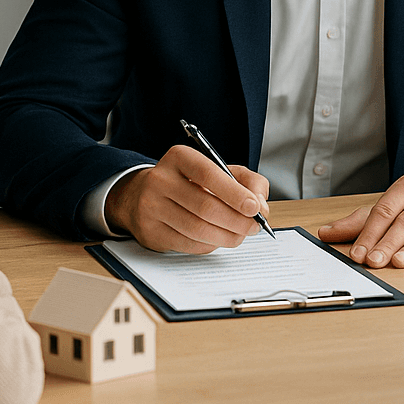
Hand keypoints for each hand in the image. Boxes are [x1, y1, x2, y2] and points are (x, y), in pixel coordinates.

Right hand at [105, 145, 269, 253]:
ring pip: (197, 229)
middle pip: (205, 206)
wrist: (142, 195)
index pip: (208, 174)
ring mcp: (151, 207)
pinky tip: (218, 239)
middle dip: (236, 220)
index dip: (234, 193)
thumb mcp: (218, 170)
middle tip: (254, 226)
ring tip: (240, 235)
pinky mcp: (150, 231)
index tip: (254, 207)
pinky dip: (209, 245)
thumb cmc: (189, 182)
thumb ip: (247, 181)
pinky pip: (187, 244)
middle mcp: (160, 179)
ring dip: (226, 236)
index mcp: (179, 157)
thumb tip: (261, 207)